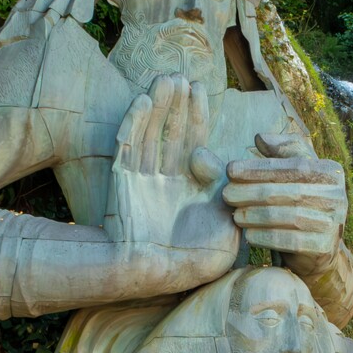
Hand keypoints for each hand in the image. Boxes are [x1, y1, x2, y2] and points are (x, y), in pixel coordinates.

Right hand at [105, 74, 238, 256]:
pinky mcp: (123, 181)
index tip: (200, 90)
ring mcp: (144, 178)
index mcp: (192, 187)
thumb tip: (209, 157)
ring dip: (158, 106)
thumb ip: (227, 189)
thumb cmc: (196, 258)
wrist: (160, 276)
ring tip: (166, 79)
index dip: (196, 116)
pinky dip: (135, 124)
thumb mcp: (229, 225)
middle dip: (177, 105)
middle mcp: (167, 178)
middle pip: (172, 132)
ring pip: (150, 133)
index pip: (195, 142)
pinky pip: (128, 146)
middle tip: (182, 76)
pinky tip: (144, 102)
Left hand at [223, 133, 346, 273]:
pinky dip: (266, 237)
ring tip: (234, 214)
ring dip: (256, 215)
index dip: (259, 167)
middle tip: (226, 195)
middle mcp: (337, 196)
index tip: (230, 169)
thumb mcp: (297, 172)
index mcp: (331, 172)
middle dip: (252, 192)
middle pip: (289, 191)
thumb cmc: (302, 202)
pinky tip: (248, 235)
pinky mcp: (324, 247)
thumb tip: (260, 138)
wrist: (319, 247)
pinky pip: (290, 241)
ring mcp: (333, 223)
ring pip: (288, 216)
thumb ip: (282, 151)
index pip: (293, 166)